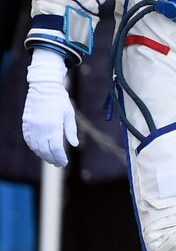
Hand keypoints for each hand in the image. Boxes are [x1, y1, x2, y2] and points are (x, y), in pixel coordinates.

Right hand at [22, 49, 77, 166]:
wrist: (44, 87)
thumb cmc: (60, 100)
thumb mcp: (69, 114)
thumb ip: (71, 131)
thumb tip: (75, 145)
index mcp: (54, 126)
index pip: (56, 148)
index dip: (60, 157)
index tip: (64, 163)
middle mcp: (41, 128)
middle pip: (45, 150)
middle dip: (52, 159)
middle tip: (58, 164)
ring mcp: (32, 126)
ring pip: (35, 147)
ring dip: (42, 155)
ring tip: (50, 159)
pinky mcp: (26, 124)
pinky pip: (28, 140)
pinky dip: (34, 147)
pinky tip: (39, 150)